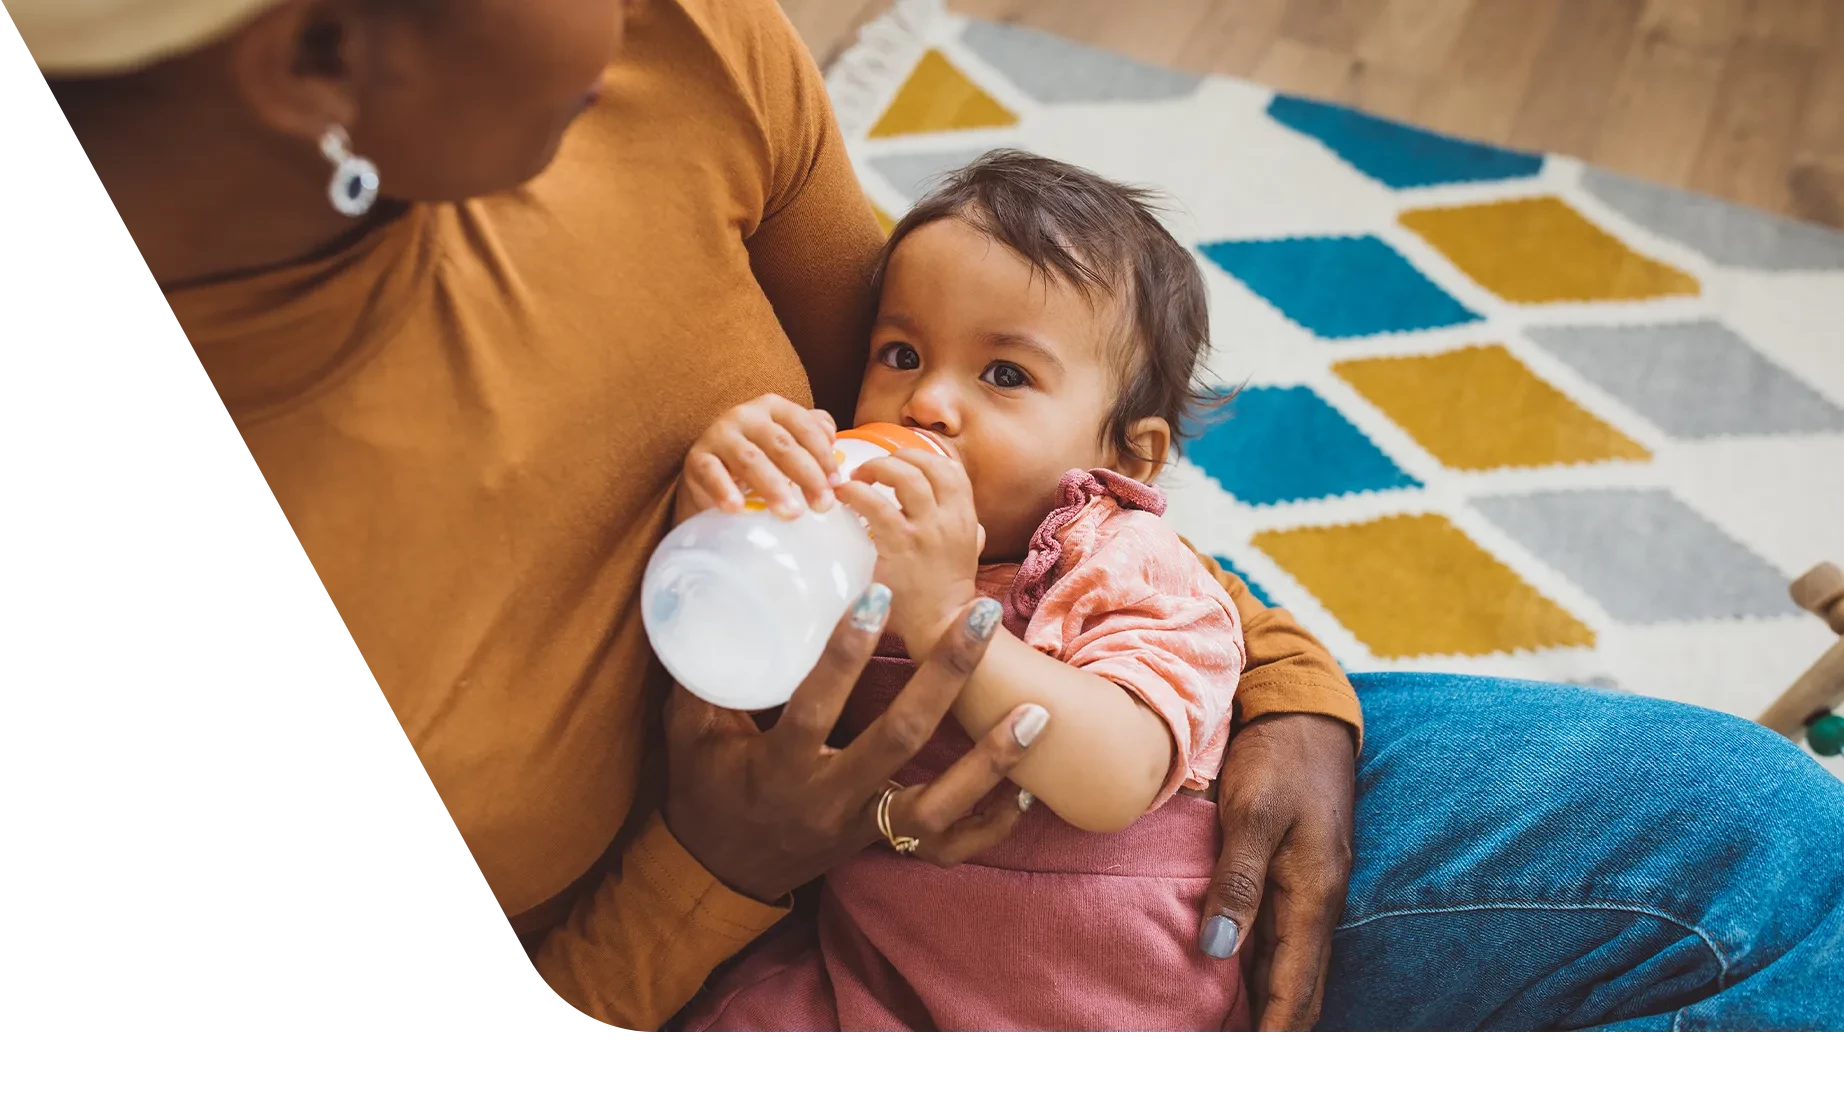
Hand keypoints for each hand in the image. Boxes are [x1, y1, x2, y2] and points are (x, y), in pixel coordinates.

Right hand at [663, 587, 1048, 903]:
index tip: (877, 592)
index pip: (816, 704)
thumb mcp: (690, 734)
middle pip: (899, 738)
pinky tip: (1030, 792)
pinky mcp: (883, 846)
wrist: (720, 875)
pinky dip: (992, 824)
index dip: (845, 650)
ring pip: (937, 806)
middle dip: (944, 675)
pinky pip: (948, 848)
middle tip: (981, 616)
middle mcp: (828, 799)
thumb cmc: (706, 791)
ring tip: (1036, 713)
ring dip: (990, 762)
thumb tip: (706, 598)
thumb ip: (703, 676)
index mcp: (780, 766)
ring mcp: (862, 828)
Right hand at [681, 394, 839, 520]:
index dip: (823, 455)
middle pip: (781, 444)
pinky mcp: (697, 458)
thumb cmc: (758, 456)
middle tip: (822, 505)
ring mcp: (719, 435)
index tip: (836, 485)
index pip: (803, 426)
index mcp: (772, 407)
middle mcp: (745, 415)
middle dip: (806, 475)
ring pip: (750, 460)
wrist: (710, 470)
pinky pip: (711, 473)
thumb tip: (832, 437)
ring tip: (790, 513)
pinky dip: (724, 490)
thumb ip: (811, 433)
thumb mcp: (785, 440)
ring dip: (773, 487)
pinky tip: (737, 508)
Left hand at [836, 449, 981, 657]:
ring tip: (856, 478)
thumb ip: (961, 527)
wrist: (942, 625)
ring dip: (877, 467)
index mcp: (966, 517)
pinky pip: (876, 506)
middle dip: (897, 457)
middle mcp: (950, 519)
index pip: (951, 469)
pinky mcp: (900, 546)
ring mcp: (926, 531)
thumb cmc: (946, 590)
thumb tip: (952, 511)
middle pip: (927, 465)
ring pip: (905, 476)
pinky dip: (856, 493)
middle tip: (872, 468)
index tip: (901, 461)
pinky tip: (844, 496)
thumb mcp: (967, 551)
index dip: (924, 456)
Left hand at [1196, 713, 1355, 1030]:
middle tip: (1234, 1043)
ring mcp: (1309, 889)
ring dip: (1267, 1002)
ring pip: (1291, 966)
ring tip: (1229, 1026)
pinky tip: (1234, 980)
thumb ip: (1237, 880)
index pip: (1297, 986)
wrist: (1305, 712)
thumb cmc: (1279, 758)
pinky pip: (1281, 938)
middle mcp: (1317, 901)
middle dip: (1277, 1025)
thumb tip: (1218, 949)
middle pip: (1301, 988)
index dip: (1277, 1028)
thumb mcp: (1252, 812)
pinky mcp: (1295, 875)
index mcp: (1313, 893)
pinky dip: (1261, 969)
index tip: (1253, 1051)